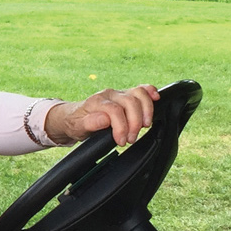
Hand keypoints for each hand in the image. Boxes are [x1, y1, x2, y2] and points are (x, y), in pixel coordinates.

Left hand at [45, 84, 159, 146]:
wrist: (74, 116)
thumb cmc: (77, 123)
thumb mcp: (77, 127)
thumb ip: (89, 123)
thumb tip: (104, 119)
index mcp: (96, 102)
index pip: (115, 110)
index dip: (121, 127)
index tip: (121, 141)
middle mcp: (109, 95)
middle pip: (130, 102)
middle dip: (134, 123)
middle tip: (131, 139)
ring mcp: (119, 94)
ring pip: (139, 94)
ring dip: (146, 111)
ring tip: (144, 126)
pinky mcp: (126, 95)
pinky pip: (141, 89)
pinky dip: (150, 93)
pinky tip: (156, 98)